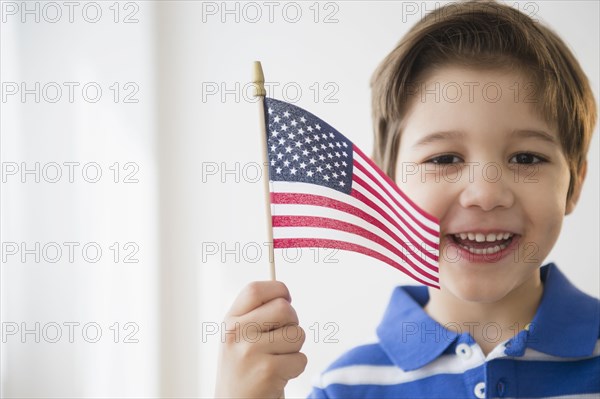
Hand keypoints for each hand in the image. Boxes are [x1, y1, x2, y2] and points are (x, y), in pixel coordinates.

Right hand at [215, 281, 307, 397]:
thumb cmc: (243, 371)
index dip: (277, 289)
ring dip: (295, 349)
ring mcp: (251, 351)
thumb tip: (285, 296)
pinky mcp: (268, 371)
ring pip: (297, 334)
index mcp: (229, 322)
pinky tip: (279, 375)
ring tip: (277, 359)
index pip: (255, 289)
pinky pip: (301, 359)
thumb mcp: (237, 339)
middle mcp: (236, 333)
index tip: (286, 299)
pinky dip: (296, 368)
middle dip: (293, 322)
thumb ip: (254, 315)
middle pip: (284, 308)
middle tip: (283, 338)